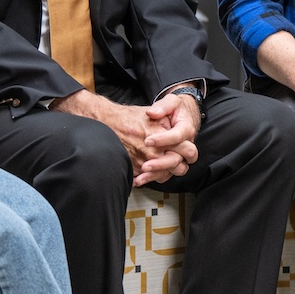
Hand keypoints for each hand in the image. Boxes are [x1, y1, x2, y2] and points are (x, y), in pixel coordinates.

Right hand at [52, 90, 189, 185]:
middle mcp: (154, 151)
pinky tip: (151, 170)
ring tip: (167, 166)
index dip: (189, 152)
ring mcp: (144, 161)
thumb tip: (183, 134)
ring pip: (165, 175)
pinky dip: (152, 176)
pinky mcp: (134, 168)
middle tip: (179, 161)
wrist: (105, 122)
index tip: (187, 151)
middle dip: (180, 164)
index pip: (187, 150)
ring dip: (167, 172)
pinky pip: (149, 178)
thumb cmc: (128, 117)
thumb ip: (168, 124)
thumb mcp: (152, 114)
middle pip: (178, 166)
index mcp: (163, 135)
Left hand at [136, 91, 201, 185]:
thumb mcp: (171, 101)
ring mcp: (181, 156)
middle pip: (179, 159)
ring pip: (174, 170)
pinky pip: (167, 173)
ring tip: (141, 177)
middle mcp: (186, 145)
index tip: (148, 141)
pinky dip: (154, 177)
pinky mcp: (174, 162)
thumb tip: (152, 112)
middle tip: (145, 165)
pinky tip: (139, 179)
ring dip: (157, 174)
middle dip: (161, 163)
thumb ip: (163, 106)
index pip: (177, 137)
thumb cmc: (177, 108)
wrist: (183, 115)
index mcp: (186, 129)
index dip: (163, 140)